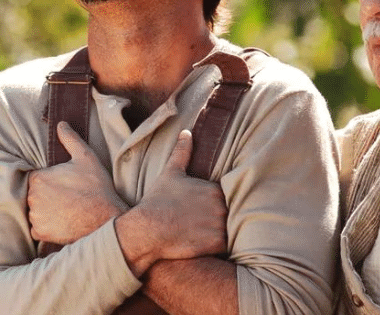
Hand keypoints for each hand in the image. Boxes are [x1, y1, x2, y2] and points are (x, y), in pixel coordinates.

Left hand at [27, 122, 128, 244]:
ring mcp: (35, 217)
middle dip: (46, 194)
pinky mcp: (40, 233)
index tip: (63, 183)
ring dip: (45, 210)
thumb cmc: (97, 188)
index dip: (49, 179)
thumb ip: (70, 139)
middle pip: (33, 193)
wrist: (106, 219)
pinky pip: (37, 227)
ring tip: (66, 209)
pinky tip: (62, 221)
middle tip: (67, 196)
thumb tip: (61, 124)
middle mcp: (31, 198)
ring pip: (35, 210)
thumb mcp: (86, 158)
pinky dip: (46, 225)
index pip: (36, 177)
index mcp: (38, 178)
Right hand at [115, 130, 227, 275]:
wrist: (147, 229)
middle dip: (223, 217)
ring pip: (232, 229)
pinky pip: (228, 245)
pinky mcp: (217, 244)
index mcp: (215, 188)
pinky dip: (222, 246)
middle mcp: (221, 206)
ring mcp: (220, 226)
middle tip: (206, 223)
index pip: (228, 195)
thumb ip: (182, 152)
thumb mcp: (170, 173)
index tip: (205, 209)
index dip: (218, 203)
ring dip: (224, 232)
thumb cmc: (157, 201)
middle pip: (231, 212)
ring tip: (208, 234)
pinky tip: (208, 245)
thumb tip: (186, 132)